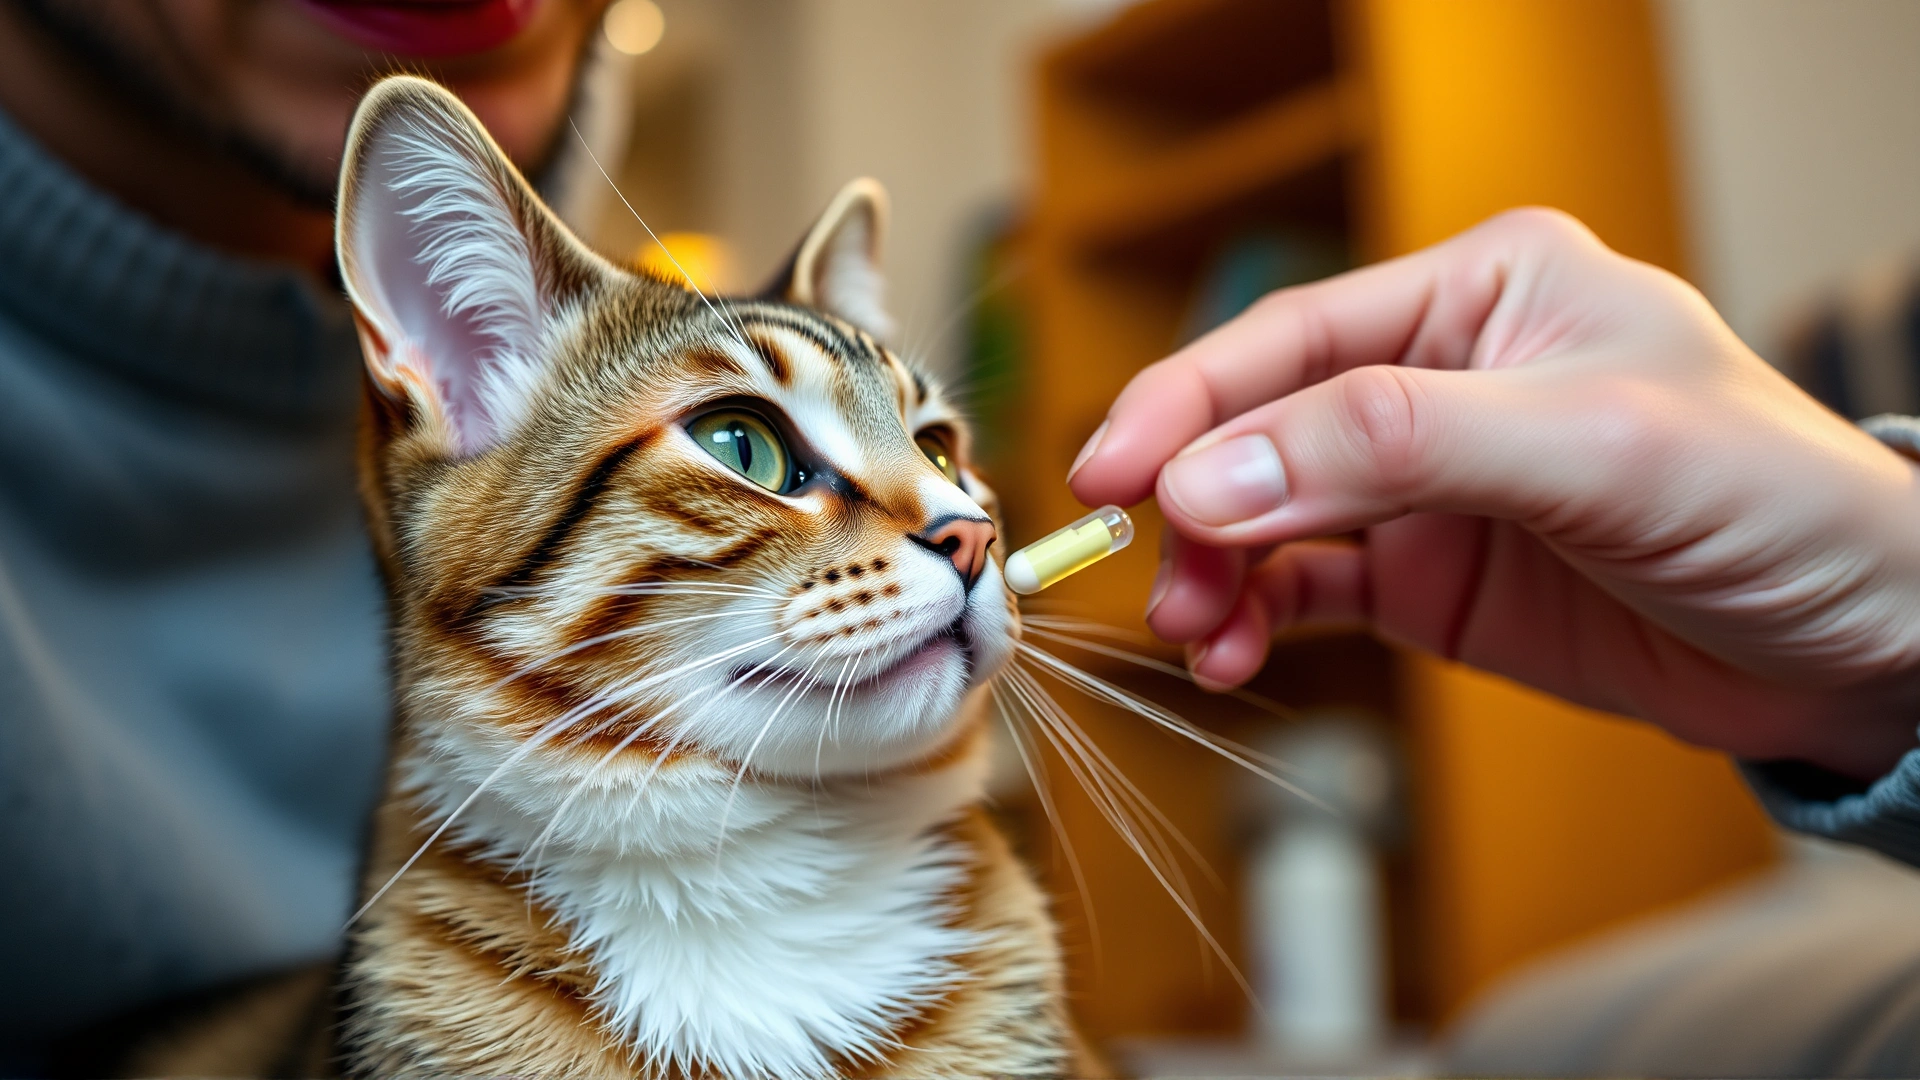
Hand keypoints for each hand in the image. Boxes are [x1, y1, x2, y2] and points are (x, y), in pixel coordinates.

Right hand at [1069, 209, 1919, 781]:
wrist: (1861, 650)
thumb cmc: (1767, 502)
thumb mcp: (1581, 448)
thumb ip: (1388, 450)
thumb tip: (1207, 483)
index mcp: (1484, 291)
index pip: (1295, 337)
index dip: (1189, 401)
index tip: (1111, 472)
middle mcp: (1439, 376)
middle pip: (1262, 427)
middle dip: (1194, 502)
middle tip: (1148, 572)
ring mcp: (1426, 483)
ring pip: (1268, 514)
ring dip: (1214, 572)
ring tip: (1196, 635)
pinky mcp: (1427, 574)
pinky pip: (1307, 587)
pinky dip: (1257, 618)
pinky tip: (1235, 655)